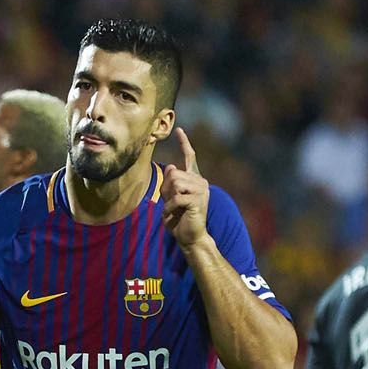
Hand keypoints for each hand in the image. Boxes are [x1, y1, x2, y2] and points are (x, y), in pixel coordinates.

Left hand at [159, 128, 209, 248]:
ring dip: (168, 198)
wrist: (190, 237)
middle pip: (173, 174)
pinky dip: (169, 208)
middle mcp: (201, 182)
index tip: (179, 130)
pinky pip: (176, 197)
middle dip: (166, 189)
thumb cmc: (179, 219)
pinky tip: (173, 214)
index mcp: (195, 180)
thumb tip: (171, 167)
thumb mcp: (170, 199)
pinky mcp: (198, 200)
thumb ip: (170, 184)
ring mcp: (201, 190)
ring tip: (172, 209)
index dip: (184, 143)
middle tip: (169, 204)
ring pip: (174, 182)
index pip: (190, 157)